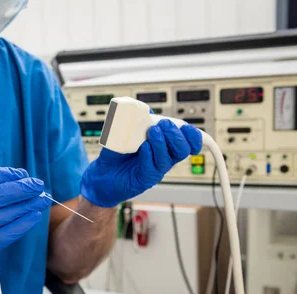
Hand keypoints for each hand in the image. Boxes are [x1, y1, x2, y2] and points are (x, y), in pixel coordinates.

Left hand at [80, 119, 201, 207]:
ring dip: (161, 142)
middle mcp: (163, 159)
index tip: (185, 127)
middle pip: (183, 150)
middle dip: (176, 135)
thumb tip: (145, 111)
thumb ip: (138, 122)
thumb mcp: (128, 133)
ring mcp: (155, 170)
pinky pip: (151, 168)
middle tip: (163, 125)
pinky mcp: (144, 180)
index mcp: (166, 147)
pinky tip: (143, 148)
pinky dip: (148, 155)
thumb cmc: (117, 154)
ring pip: (168, 158)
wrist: (102, 174)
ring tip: (151, 132)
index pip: (189, 143)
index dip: (194, 136)